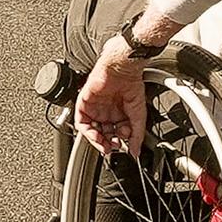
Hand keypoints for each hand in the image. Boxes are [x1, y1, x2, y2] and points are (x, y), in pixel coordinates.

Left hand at [78, 38, 151, 154]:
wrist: (122, 69)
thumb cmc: (132, 84)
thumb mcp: (139, 116)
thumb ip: (137, 135)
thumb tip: (135, 152)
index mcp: (119, 113)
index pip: (116, 134)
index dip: (118, 142)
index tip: (122, 147)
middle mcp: (106, 111)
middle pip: (103, 134)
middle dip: (107, 143)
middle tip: (113, 147)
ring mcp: (95, 108)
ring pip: (91, 130)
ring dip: (97, 141)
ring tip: (104, 145)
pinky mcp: (84, 103)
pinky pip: (81, 122)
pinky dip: (87, 132)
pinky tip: (96, 136)